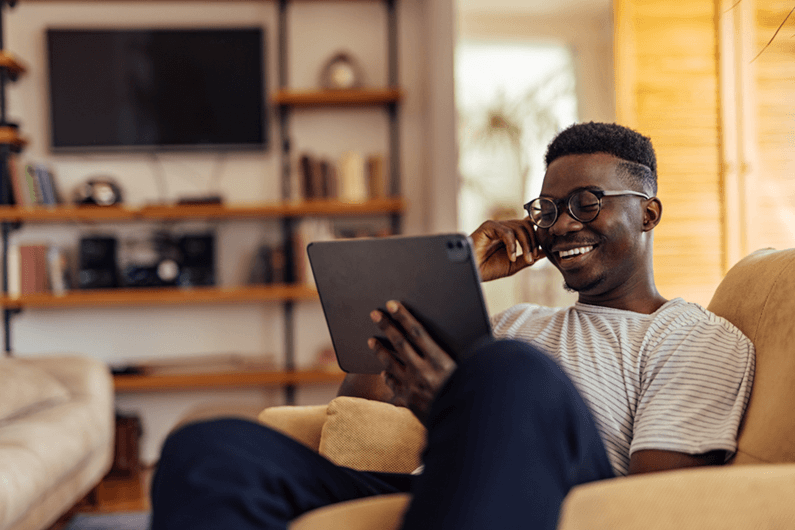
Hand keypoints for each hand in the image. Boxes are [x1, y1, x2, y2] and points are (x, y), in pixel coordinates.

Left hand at [369, 300, 456, 425]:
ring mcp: (413, 387)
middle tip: (374, 313)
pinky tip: (384, 370)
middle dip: (386, 326)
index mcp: (440, 361)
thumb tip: (440, 338)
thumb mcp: (468, 369)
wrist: (464, 426)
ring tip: (371, 340)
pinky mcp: (409, 401)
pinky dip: (388, 375)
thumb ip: (453, 354)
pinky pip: (394, 384)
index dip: (403, 316)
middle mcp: (423, 372)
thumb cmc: (471, 393)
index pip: (417, 332)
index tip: (393, 304)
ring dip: (380, 350)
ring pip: (391, 363)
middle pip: (400, 343)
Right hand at [470, 218, 544, 281]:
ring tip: (525, 259)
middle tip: (532, 258)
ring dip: (526, 244)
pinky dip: (512, 245)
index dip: (537, 235)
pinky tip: (511, 256)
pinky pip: (507, 232)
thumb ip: (527, 258)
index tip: (542, 249)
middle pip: (527, 225)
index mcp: (510, 234)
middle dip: (533, 242)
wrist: (472, 272)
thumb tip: (543, 252)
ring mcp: (497, 225)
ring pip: (520, 227)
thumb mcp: (513, 265)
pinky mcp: (488, 226)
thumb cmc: (488, 268)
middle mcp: (504, 227)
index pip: (529, 226)